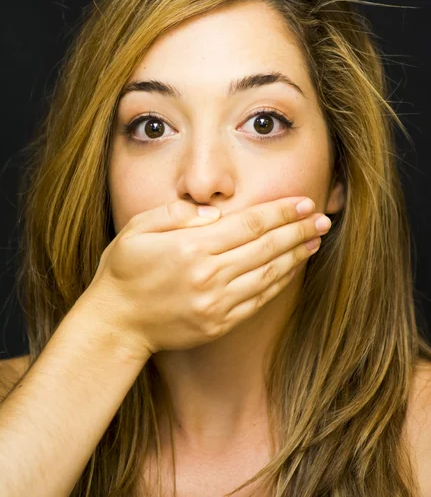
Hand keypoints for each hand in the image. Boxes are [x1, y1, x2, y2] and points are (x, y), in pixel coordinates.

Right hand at [87, 197, 330, 356]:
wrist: (115, 323)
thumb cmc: (124, 270)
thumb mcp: (138, 228)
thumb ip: (178, 214)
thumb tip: (216, 213)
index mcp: (191, 248)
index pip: (249, 224)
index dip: (280, 212)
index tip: (304, 203)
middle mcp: (209, 276)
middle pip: (266, 248)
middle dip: (298, 230)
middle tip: (322, 218)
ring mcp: (216, 304)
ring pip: (268, 275)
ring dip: (296, 256)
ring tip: (316, 240)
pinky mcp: (219, 324)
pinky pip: (258, 300)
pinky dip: (279, 283)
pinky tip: (291, 269)